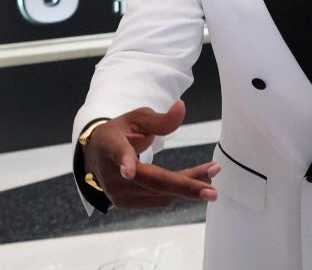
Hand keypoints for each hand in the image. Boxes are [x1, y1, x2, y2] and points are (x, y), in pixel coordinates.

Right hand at [81, 99, 220, 208]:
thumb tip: (181, 107)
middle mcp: (111, 173)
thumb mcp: (138, 118)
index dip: (125, 161)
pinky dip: (179, 190)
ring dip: (190, 185)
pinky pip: (159, 199)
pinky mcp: (126, 204)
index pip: (118, 152)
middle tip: (213, 191)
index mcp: (111, 145)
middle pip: (152, 181)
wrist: (98, 155)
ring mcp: (117, 193)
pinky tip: (195, 180)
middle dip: (185, 187)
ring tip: (212, 171)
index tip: (128, 172)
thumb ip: (160, 118)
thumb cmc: (121, 132)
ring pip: (161, 193)